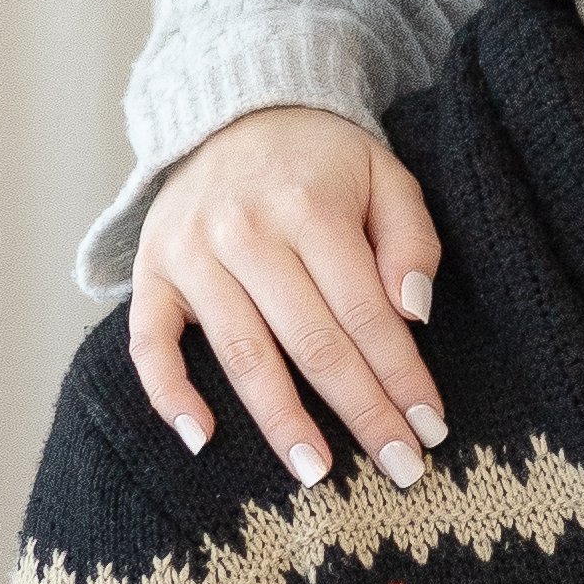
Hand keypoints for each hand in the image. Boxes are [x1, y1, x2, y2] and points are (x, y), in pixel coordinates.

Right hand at [129, 111, 449, 491]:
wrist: (235, 109)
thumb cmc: (324, 159)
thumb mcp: (386, 176)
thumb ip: (411, 241)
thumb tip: (413, 314)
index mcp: (312, 209)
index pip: (367, 314)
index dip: (401, 376)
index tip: (431, 427)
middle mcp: (247, 234)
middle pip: (313, 344)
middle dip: (361, 412)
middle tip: (399, 468)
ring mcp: (192, 256)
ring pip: (242, 355)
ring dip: (281, 422)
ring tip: (318, 473)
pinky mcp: (151, 272)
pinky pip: (151, 344)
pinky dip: (170, 395)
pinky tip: (204, 439)